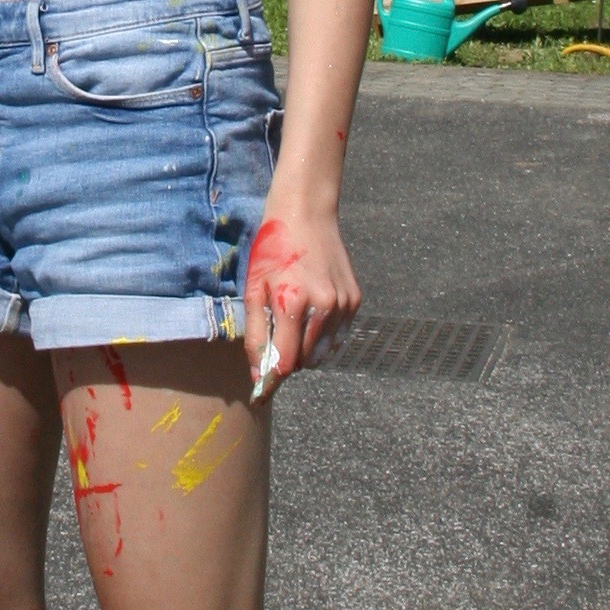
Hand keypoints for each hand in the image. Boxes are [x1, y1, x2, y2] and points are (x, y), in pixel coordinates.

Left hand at [243, 198, 361, 400]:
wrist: (306, 213)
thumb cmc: (273, 248)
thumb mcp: (254, 289)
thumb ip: (256, 335)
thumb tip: (259, 375)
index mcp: (292, 303)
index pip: (285, 362)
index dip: (271, 381)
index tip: (260, 396)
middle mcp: (323, 307)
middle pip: (304, 361)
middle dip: (286, 359)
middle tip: (274, 336)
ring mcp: (343, 304)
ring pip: (322, 352)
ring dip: (304, 349)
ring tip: (292, 320)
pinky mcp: (355, 300)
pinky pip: (337, 336)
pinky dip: (322, 336)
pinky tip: (310, 312)